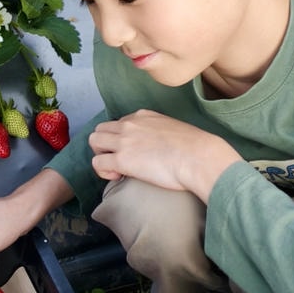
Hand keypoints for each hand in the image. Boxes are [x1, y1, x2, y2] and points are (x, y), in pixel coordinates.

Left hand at [88, 110, 240, 202]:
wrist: (199, 157)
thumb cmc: (195, 148)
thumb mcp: (174, 128)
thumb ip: (160, 132)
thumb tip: (159, 146)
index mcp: (143, 115)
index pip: (119, 123)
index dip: (121, 139)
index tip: (133, 152)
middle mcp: (130, 124)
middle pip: (100, 130)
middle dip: (105, 146)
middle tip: (119, 161)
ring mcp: (124, 141)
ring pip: (94, 142)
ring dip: (101, 156)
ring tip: (116, 169)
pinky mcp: (122, 160)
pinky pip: (97, 163)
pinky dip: (103, 171)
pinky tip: (119, 177)